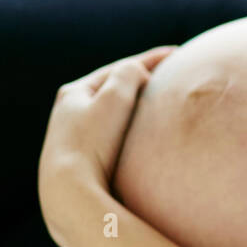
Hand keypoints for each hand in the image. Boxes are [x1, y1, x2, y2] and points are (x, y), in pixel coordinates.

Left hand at [37, 46, 174, 246]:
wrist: (68, 193)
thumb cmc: (92, 142)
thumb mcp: (114, 97)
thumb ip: (129, 73)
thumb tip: (138, 73)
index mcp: (73, 94)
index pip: (119, 70)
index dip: (151, 59)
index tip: (178, 53)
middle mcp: (69, 114)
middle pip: (113, 90)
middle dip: (140, 82)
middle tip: (168, 78)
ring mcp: (74, 141)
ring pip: (113, 116)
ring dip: (135, 108)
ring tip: (158, 108)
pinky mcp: (83, 164)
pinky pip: (113, 138)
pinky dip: (130, 131)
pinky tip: (143, 141)